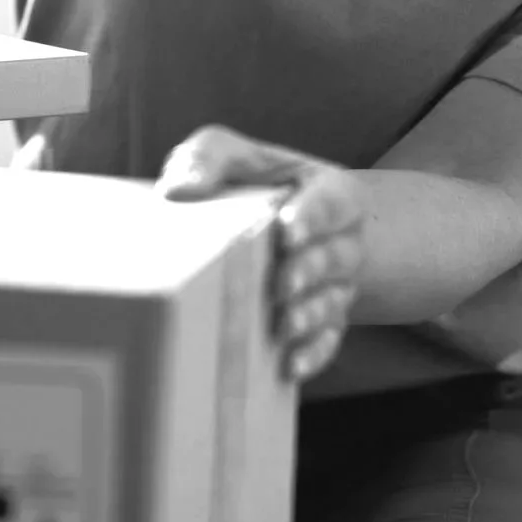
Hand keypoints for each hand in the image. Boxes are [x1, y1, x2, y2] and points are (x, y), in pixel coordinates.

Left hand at [157, 125, 367, 381]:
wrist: (274, 225)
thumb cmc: (250, 183)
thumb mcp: (232, 156)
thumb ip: (208, 159)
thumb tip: (178, 192)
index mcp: (331, 193)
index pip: (335, 202)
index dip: (315, 216)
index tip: (289, 231)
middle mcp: (343, 241)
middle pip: (338, 257)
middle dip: (310, 271)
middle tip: (281, 284)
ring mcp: (336, 285)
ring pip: (333, 302)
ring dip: (309, 315)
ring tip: (282, 325)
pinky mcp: (324, 322)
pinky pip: (328, 342)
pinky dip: (312, 354)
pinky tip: (290, 365)